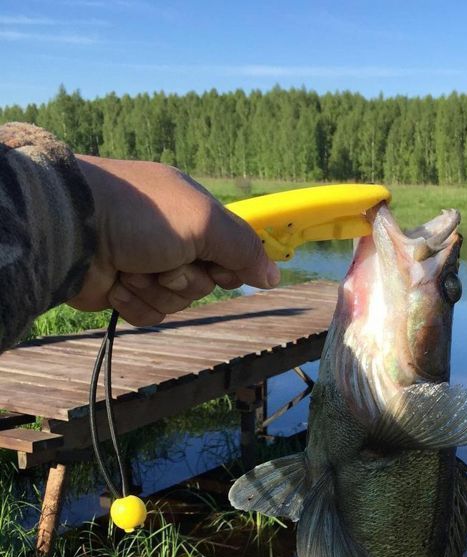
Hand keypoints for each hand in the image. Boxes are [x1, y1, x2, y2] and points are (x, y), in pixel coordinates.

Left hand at [69, 156, 280, 325]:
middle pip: (206, 284)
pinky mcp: (125, 289)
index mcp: (193, 215)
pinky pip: (149, 314)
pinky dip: (135, 303)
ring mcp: (147, 265)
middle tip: (164, 262)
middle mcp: (172, 239)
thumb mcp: (204, 222)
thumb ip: (244, 248)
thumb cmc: (141, 215)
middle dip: (187, 280)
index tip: (218, 267)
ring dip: (157, 291)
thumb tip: (274, 276)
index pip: (232, 252)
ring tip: (132, 269)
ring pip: (177, 303)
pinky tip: (117, 283)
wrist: (73, 230)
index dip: (229, 266)